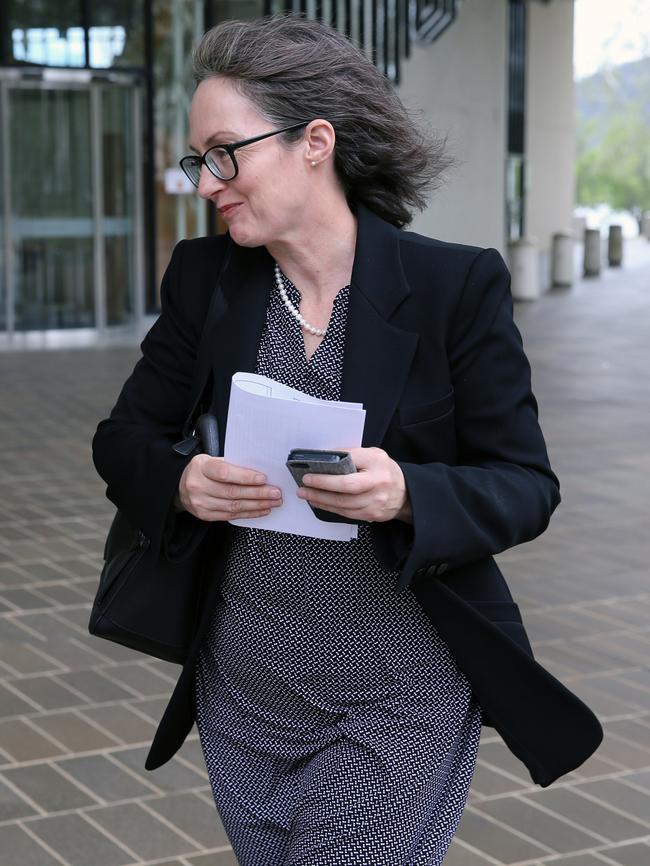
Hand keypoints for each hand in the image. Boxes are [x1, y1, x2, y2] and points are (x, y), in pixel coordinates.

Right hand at [177, 455, 282, 521]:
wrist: (180, 486)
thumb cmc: (203, 470)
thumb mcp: (212, 460)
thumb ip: (232, 465)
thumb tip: (260, 472)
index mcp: (201, 467)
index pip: (225, 473)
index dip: (245, 477)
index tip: (263, 479)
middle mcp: (198, 485)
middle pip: (232, 492)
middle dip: (258, 493)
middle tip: (275, 493)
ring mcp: (200, 503)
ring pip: (233, 506)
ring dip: (257, 505)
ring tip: (273, 502)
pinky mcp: (205, 515)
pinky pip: (231, 516)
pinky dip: (249, 514)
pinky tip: (261, 510)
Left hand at [296, 447, 411, 523]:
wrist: (405, 493)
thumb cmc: (384, 471)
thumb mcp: (373, 455)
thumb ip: (352, 455)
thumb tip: (325, 457)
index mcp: (377, 462)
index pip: (351, 460)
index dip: (330, 464)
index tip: (311, 467)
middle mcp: (378, 482)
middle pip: (346, 487)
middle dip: (322, 485)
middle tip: (304, 483)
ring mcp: (376, 501)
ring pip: (343, 503)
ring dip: (321, 499)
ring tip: (305, 494)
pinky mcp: (372, 515)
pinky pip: (346, 513)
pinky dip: (329, 508)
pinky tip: (319, 502)